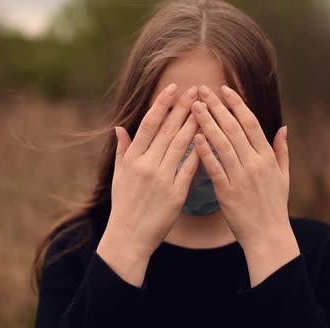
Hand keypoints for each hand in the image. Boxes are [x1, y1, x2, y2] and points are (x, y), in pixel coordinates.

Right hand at [97, 83, 200, 286]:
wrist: (128, 238)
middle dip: (183, 108)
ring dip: (195, 124)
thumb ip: (122, 151)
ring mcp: (161, 180)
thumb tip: (119, 128)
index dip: (162, 104)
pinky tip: (211, 139)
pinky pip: (190, 169)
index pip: (149, 125)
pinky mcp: (175, 195)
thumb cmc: (124, 206)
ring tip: (207, 108)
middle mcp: (146, 166)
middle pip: (167, 130)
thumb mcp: (119, 176)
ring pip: (181, 145)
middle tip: (197, 90)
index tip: (174, 88)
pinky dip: (200, 153)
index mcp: (132, 159)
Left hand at [191, 85, 299, 285]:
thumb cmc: (274, 206)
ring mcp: (241, 177)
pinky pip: (215, 167)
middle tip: (202, 90)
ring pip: (222, 143)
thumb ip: (281, 151)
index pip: (251, 123)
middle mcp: (255, 164)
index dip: (237, 104)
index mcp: (267, 157)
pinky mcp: (227, 192)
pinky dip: (205, 151)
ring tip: (195, 106)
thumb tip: (283, 128)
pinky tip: (194, 137)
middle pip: (234, 128)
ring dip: (208, 122)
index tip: (224, 90)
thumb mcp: (283, 177)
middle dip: (217, 106)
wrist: (268, 236)